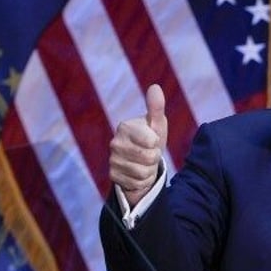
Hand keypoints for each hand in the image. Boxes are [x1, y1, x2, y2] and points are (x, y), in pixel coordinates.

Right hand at [109, 84, 168, 205]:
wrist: (142, 163)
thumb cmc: (151, 139)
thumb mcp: (157, 125)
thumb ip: (156, 107)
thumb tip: (155, 87)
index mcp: (125, 127)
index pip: (151, 141)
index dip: (157, 143)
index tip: (153, 141)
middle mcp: (115, 143)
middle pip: (149, 158)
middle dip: (155, 158)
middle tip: (149, 153)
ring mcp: (112, 160)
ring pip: (143, 172)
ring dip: (149, 170)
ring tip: (144, 164)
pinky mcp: (113, 176)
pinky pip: (137, 183)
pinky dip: (143, 181)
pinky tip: (138, 174)